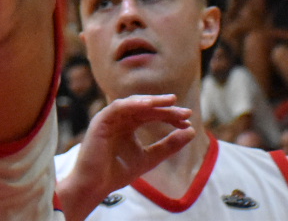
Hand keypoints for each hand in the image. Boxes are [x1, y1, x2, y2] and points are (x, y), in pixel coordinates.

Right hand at [58, 94, 194, 219]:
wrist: (96, 186)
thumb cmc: (118, 172)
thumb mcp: (151, 157)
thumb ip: (169, 145)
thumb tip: (191, 131)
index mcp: (127, 125)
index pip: (150, 115)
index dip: (169, 116)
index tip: (187, 122)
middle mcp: (118, 118)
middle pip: (144, 107)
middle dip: (165, 108)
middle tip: (186, 112)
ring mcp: (108, 118)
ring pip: (132, 103)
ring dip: (152, 101)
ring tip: (171, 102)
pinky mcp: (100, 121)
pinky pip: (118, 107)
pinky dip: (134, 104)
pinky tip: (150, 105)